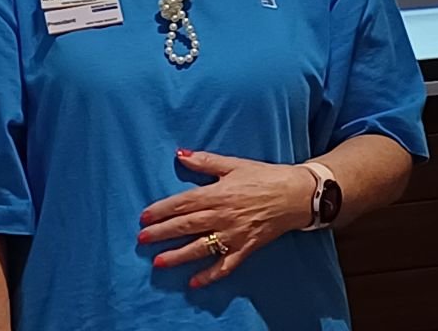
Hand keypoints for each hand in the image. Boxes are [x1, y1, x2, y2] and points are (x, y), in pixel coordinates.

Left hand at [137, 150, 313, 288]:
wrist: (295, 194)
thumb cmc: (264, 176)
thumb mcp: (233, 164)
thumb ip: (204, 161)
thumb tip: (179, 154)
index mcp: (217, 194)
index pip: (182, 203)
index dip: (161, 211)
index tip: (144, 218)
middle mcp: (222, 216)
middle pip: (186, 226)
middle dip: (162, 233)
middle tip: (142, 240)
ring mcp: (234, 235)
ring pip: (201, 248)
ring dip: (178, 256)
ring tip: (159, 263)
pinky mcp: (246, 248)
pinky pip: (225, 265)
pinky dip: (210, 275)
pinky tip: (194, 282)